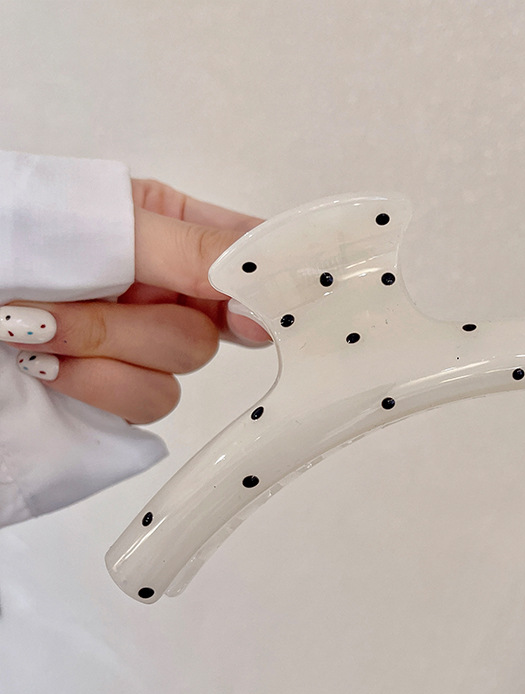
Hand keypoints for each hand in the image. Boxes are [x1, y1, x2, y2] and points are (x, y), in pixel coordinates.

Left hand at [4, 179, 266, 423]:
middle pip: (217, 327)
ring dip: (108, 356)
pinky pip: (147, 407)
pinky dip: (94, 387)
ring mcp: (141, 345)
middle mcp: (163, 289)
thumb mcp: (95, 224)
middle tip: (88, 302)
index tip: (252, 309)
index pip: (246, 254)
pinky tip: (43, 366)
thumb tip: (267, 286)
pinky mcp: (117, 394)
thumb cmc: (0, 235)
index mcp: (167, 230)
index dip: (262, 283)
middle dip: (144, 324)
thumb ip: (191, 252)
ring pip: (182, 374)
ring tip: (35, 331)